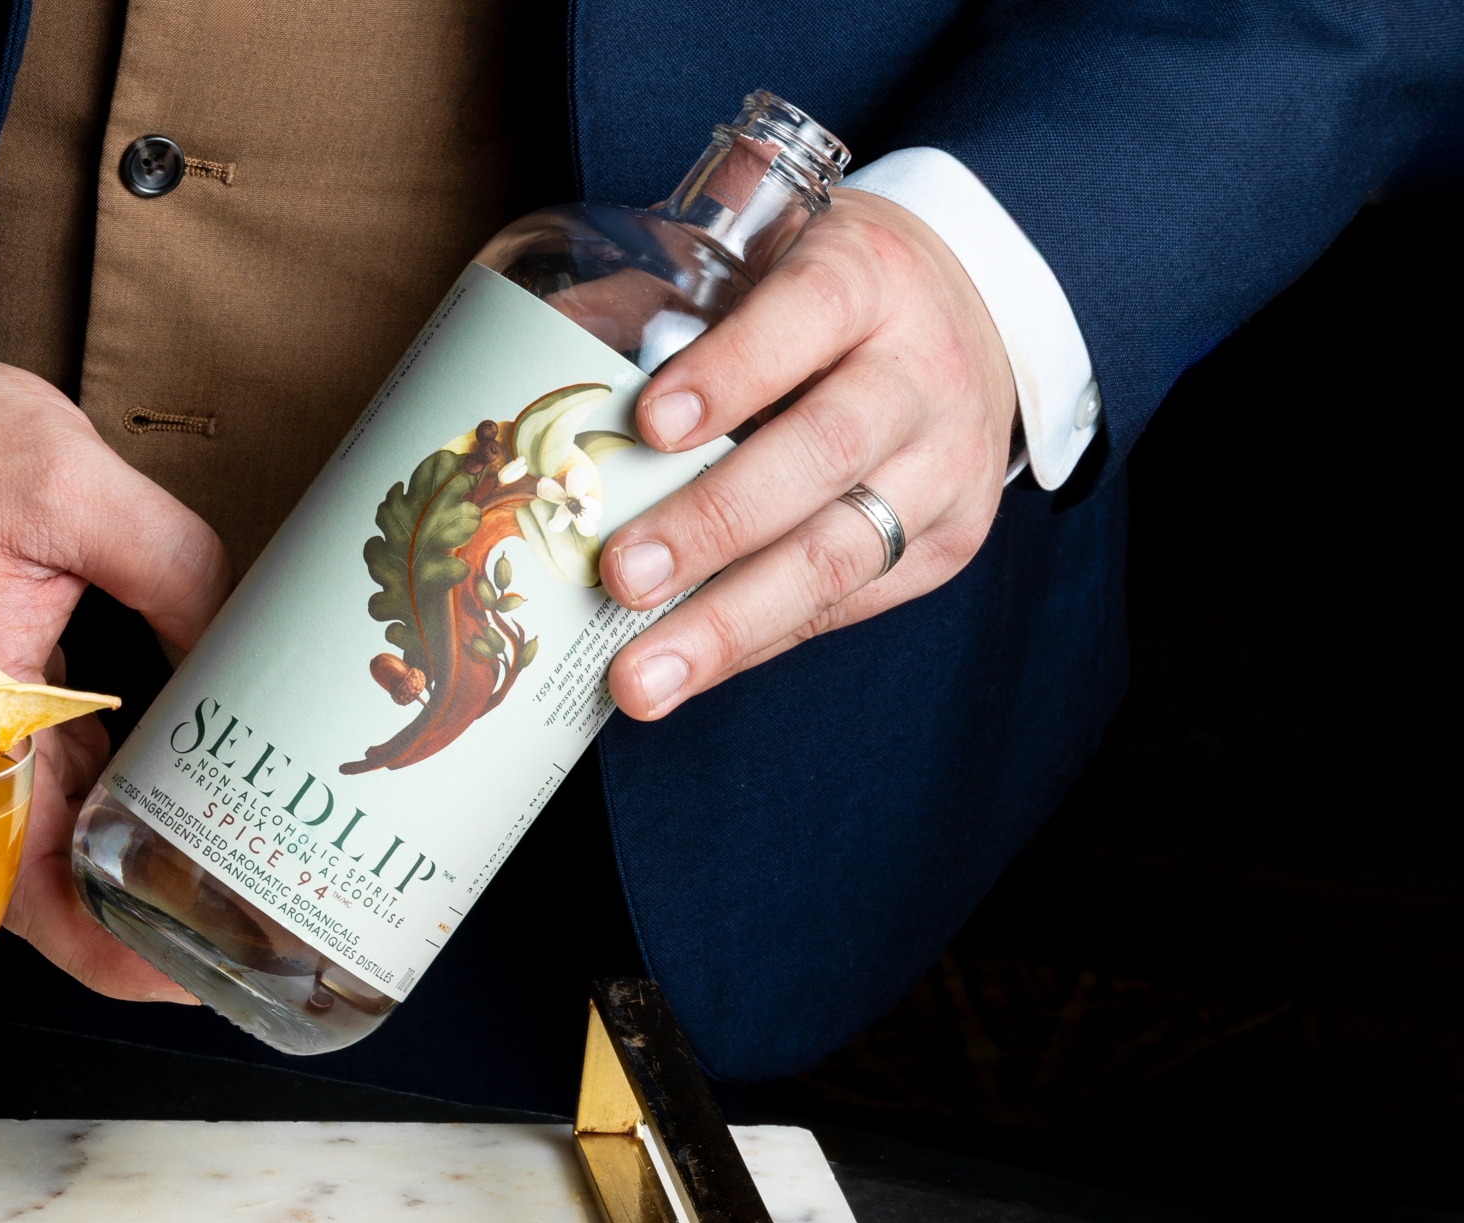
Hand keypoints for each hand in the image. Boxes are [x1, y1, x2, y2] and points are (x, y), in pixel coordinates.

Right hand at [0, 343, 231, 1000]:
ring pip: (48, 852)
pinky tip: (188, 816)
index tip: (177, 973)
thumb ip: (178, 569)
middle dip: (136, 935)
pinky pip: (54, 797)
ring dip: (128, 883)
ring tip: (234, 898)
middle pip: (37, 890)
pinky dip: (115, 819)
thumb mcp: (76, 486)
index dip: (99, 942)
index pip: (20, 873)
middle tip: (246, 948)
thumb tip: (251, 659)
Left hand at [597, 190, 1018, 718]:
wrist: (968, 325)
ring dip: (729, 624)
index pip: (809, 313)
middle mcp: (924, 371)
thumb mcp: (762, 260)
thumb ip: (662, 301)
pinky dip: (754, 642)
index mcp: (868, 277)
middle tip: (621, 578)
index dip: (731, 372)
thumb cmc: (824, 298)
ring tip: (642, 677)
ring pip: (840, 553)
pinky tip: (685, 672)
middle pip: (823, 453)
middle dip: (714, 524)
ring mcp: (947, 466)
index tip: (650, 425)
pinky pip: (844, 605)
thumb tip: (539, 366)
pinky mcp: (947, 544)